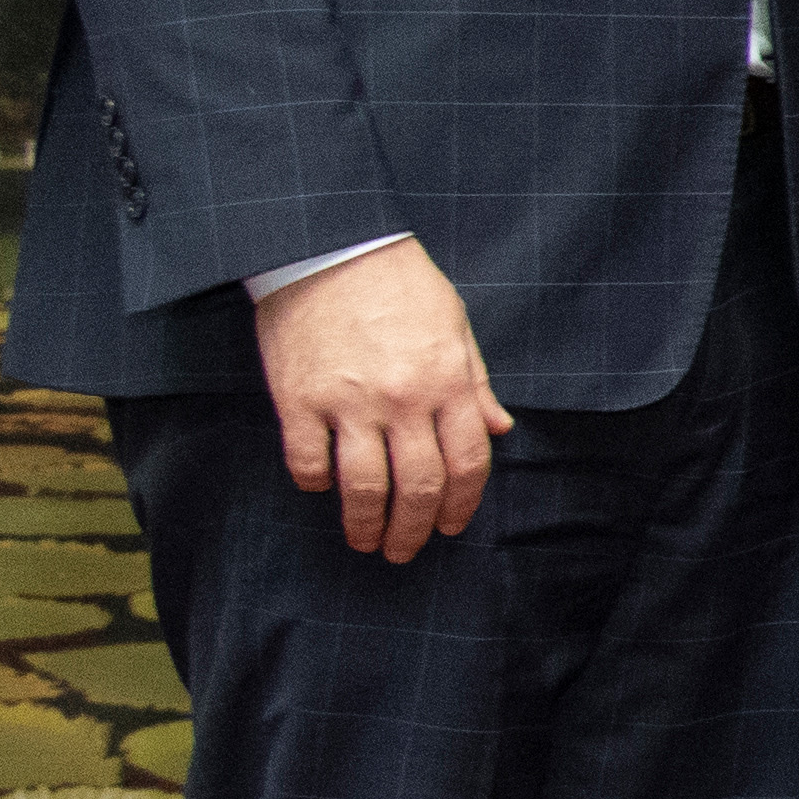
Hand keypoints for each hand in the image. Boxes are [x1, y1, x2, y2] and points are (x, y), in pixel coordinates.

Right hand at [253, 238, 512, 563]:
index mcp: (448, 382)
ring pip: (362, 487)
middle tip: (405, 552)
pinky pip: (307, 462)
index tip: (451, 526)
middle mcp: (403, 400)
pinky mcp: (298, 400)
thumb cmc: (399, 284)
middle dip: (414, 530)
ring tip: (365, 541)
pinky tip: (321, 489)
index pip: (467, 463)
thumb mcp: (455, 325)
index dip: (462, 504)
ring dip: (365, 525)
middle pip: (417, 487)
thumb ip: (476, 383)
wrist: (330, 247)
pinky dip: (314, 485)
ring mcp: (348, 403)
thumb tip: (500, 429)